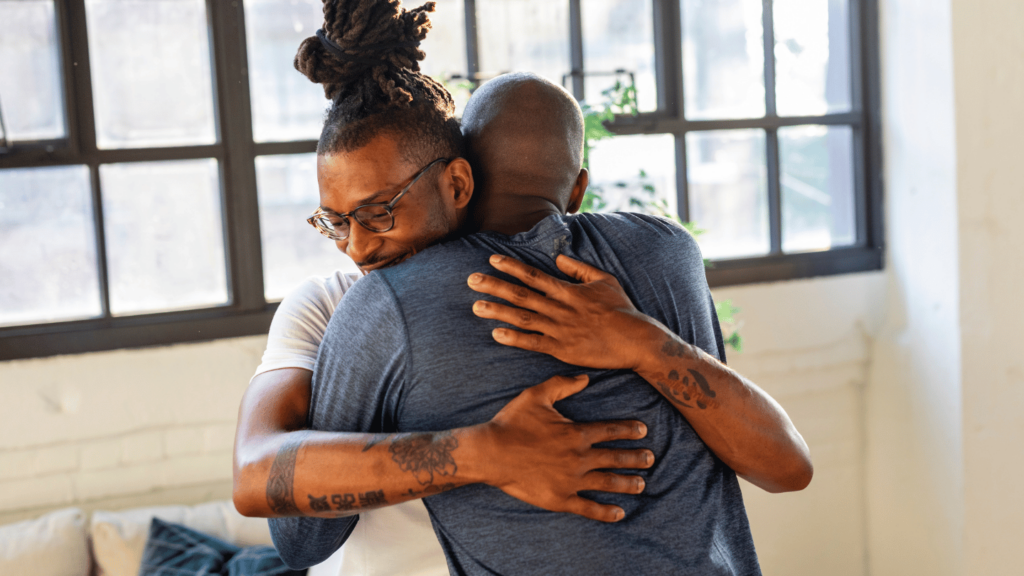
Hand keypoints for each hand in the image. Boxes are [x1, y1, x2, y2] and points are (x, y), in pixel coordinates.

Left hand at [467, 254, 659, 370]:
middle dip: (494, 286)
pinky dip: (515, 338)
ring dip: (498, 311)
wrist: (635, 340)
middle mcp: (560, 308)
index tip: (492, 259)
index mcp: (568, 291)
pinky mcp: (562, 349)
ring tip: (475, 306)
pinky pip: (534, 343)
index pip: (533, 276)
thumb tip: (558, 259)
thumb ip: (579, 269)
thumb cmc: (621, 309)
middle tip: (471, 280)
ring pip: (523, 318)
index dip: (511, 267)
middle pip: (521, 295)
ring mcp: (559, 329)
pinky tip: (496, 334)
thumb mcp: (604, 281)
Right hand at [479, 374, 653, 522]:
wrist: (490, 453)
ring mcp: (571, 481)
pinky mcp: (560, 499)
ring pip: (607, 483)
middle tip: (650, 459)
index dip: (629, 429)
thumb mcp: (536, 395)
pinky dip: (605, 512)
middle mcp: (579, 458)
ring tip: (641, 484)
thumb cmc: (512, 423)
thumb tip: (585, 377)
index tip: (643, 430)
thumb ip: (562, 384)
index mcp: (576, 433)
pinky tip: (620, 513)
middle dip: (635, 458)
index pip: (610, 431)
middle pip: (615, 458)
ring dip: (627, 483)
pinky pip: (588, 508)